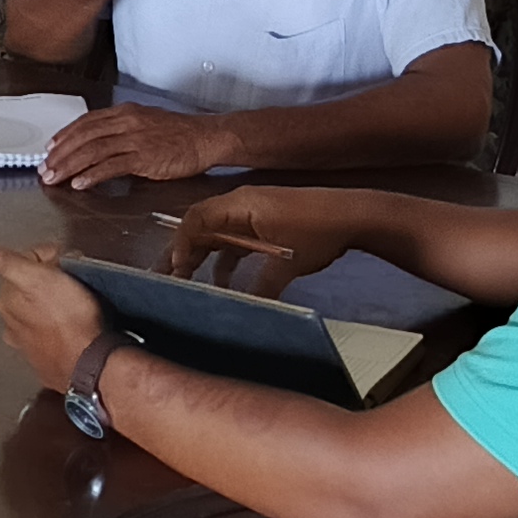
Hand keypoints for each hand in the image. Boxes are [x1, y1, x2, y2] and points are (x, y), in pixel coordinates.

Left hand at [0, 240, 105, 391]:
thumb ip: (3, 261)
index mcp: (7, 300)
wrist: (87, 362)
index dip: (51, 256)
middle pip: (33, 286)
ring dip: (57, 302)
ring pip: (42, 308)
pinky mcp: (47, 357)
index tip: (66, 262)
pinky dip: (61, 324)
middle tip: (73, 281)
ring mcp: (28, 343)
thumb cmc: (67, 320)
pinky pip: (53, 331)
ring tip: (77, 303)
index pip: (27, 262)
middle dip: (53, 278)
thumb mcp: (35, 277)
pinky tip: (73, 325)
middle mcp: (12, 323)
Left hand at [42, 100, 235, 187]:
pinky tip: (80, 184)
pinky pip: (111, 166)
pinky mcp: (144, 157)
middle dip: (60, 154)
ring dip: (69, 166)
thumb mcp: (147, 123)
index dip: (65, 135)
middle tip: (44, 168)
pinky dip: (92, 175)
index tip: (50, 148)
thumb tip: (101, 143)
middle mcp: (126, 123)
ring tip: (54, 178)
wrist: (206, 138)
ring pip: (92, 151)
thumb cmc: (181, 134)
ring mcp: (135, 139)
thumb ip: (123, 130)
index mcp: (125, 113)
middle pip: (84, 136)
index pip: (86, 122)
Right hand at [163, 189, 348, 294]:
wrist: (354, 216)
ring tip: (184, 284)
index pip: (196, 220)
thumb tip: (239, 313)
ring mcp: (253, 213)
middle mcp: (241, 205)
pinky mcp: (265, 223)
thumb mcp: (285, 263)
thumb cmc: (318, 231)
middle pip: (200, 227)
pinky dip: (225, 261)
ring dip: (202, 259)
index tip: (177, 271)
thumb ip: (259, 289)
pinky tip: (221, 284)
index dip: (181, 245)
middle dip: (182, 253)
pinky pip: (235, 242)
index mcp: (241, 205)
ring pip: (216, 236)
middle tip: (163, 279)